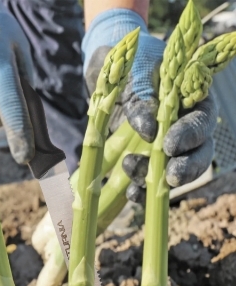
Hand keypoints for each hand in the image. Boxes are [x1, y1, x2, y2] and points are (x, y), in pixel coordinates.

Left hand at [82, 9, 216, 201]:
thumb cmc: (127, 65)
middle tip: (171, 177)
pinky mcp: (146, 161)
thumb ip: (143, 100)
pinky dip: (143, 192)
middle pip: (199, 153)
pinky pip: (151, 183)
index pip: (202, 121)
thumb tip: (150, 132)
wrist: (109, 70)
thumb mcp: (134, 74)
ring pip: (175, 171)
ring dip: (157, 178)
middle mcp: (184, 127)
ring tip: (130, 167)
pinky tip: (132, 194)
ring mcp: (165, 147)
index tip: (168, 144)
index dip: (190, 135)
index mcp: (191, 100)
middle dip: (186, 167)